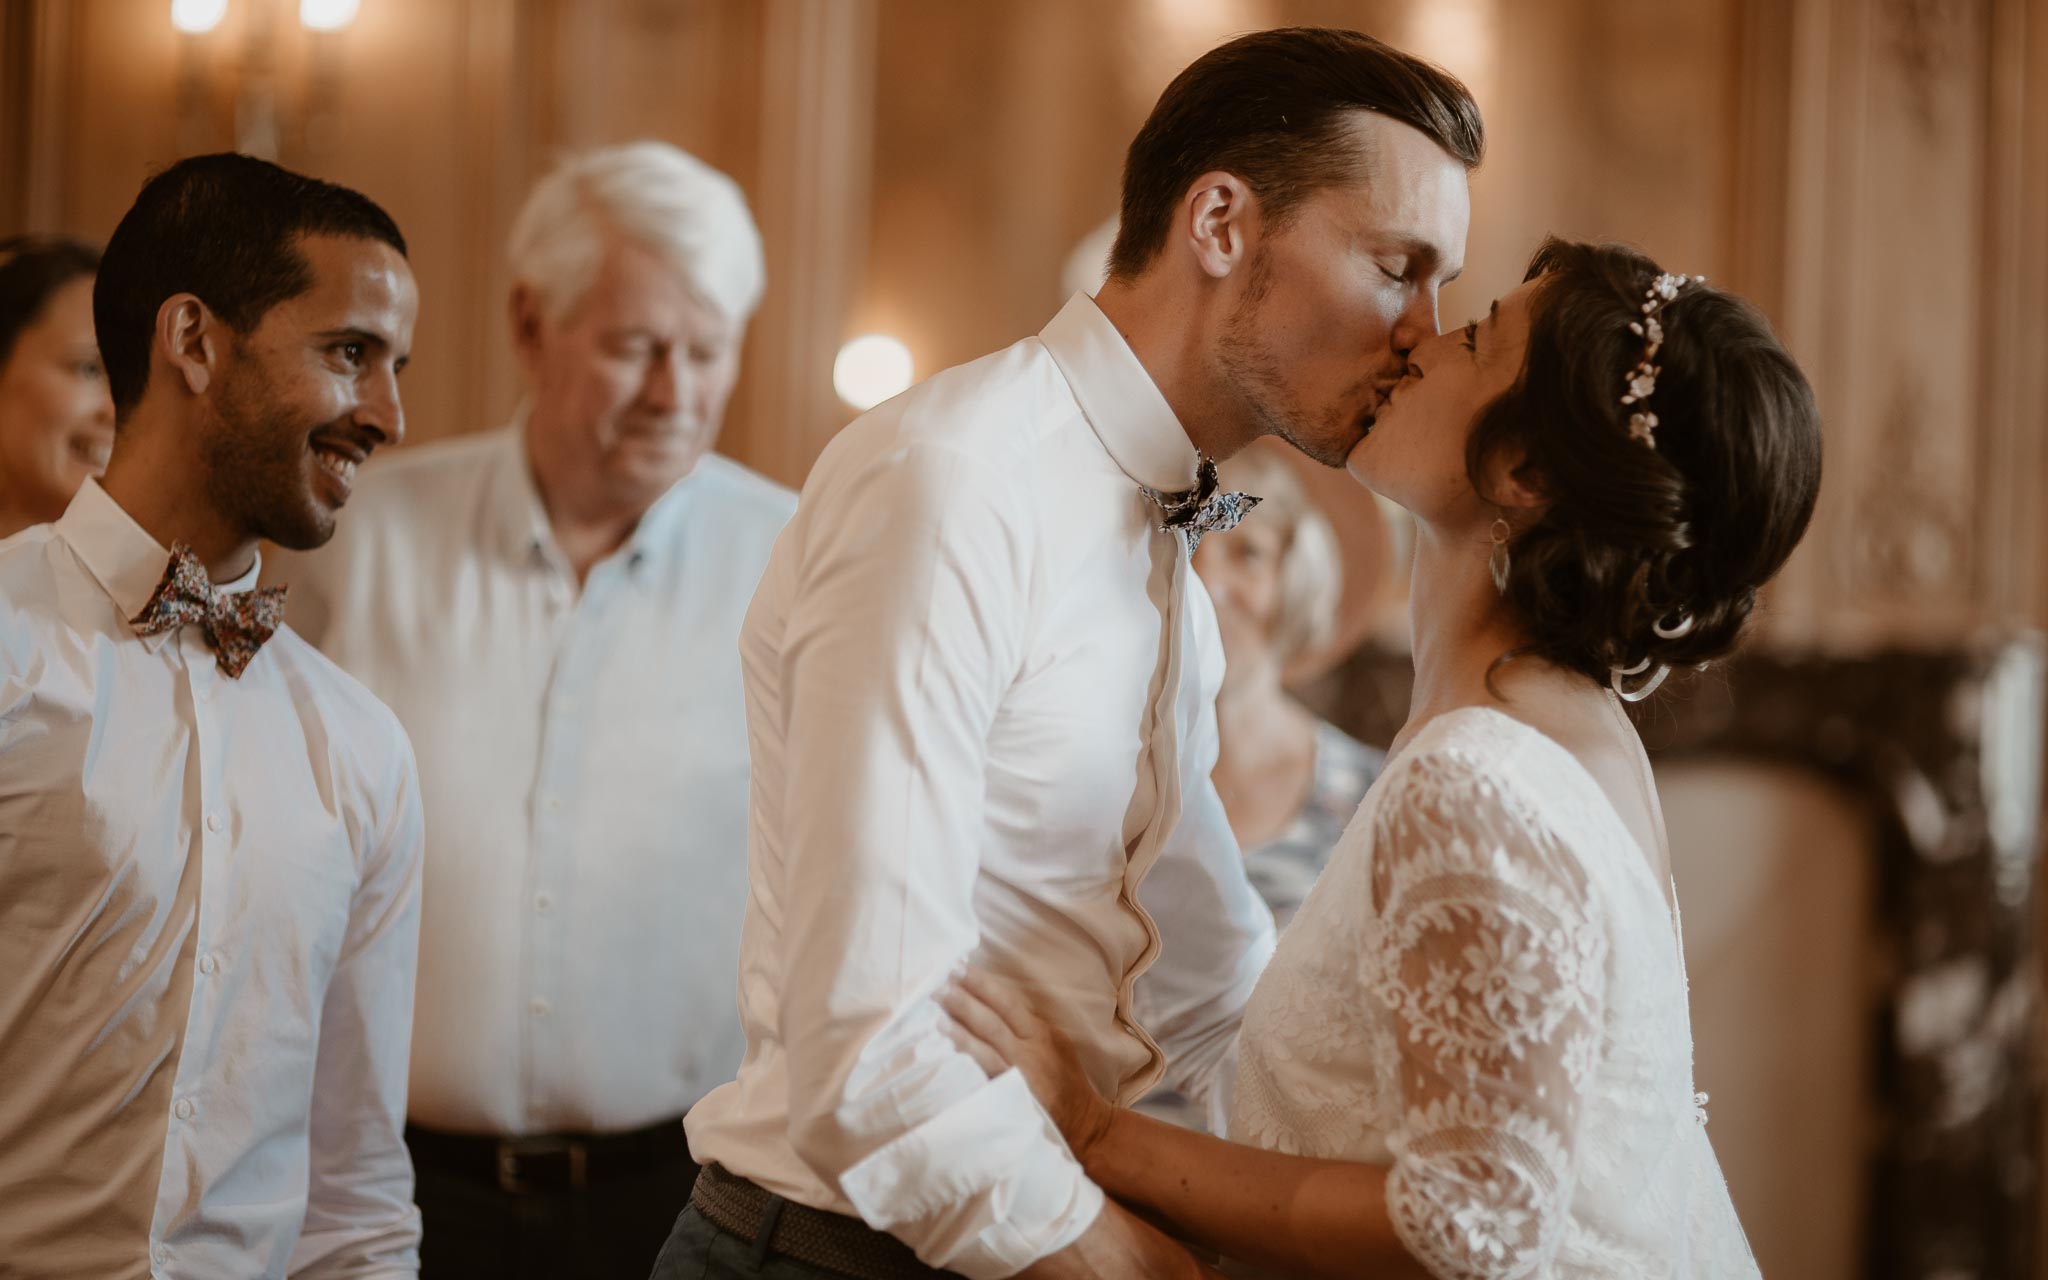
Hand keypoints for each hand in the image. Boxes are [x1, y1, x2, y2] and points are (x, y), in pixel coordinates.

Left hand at [938, 968, 1115, 1163]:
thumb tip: (994, 1004)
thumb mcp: (1055, 1044)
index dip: (983, 985)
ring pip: (987, 1047)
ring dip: (960, 1030)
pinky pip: (985, 1077)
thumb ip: (1028, 1026)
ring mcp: (1019, 1075)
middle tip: (939, 986)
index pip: (1008, 1003)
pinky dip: (967, 1063)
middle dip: (965, 1001)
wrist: (1083, 1122)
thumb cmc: (1065, 1080)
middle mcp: (1030, 1051)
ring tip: (937, 1016)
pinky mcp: (1011, 1098)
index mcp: (1041, 1033)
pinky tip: (947, 1055)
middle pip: (993, 1021)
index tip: (959, 968)